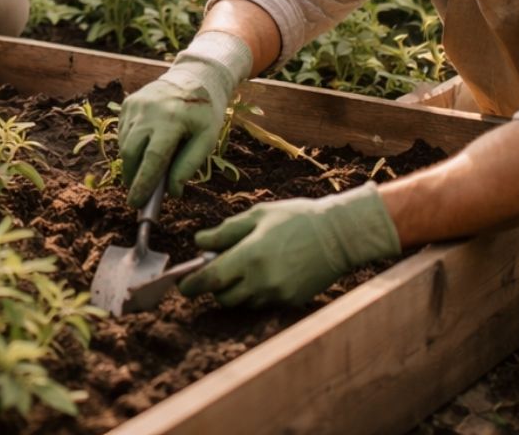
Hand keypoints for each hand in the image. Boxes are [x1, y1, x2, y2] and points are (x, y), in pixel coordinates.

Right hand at [118, 31, 251, 206]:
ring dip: (132, 163)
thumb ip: (188, 166)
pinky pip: (124, 132)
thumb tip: (171, 192)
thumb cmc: (204, 112)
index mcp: (171, 120)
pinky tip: (144, 149)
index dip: (143, 183)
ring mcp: (135, 105)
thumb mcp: (207, 139)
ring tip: (144, 173)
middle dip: (133, 177)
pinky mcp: (128, 103)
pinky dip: (130, 146)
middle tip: (139, 196)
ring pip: (125, 144)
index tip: (136, 204)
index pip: (153, 158)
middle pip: (132, 153)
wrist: (194, 77)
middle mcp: (148, 111)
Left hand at [180, 182, 400, 306]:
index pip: (212, 279)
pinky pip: (262, 302)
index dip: (192, 284)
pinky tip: (263, 270)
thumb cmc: (295, 218)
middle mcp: (263, 281)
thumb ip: (226, 232)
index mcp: (251, 257)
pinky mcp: (290, 301)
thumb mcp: (257, 216)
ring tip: (243, 263)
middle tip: (217, 265)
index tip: (181, 285)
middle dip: (213, 286)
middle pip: (224, 296)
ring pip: (243, 301)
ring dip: (234, 289)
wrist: (338, 235)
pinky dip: (254, 291)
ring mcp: (278, 294)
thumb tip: (199, 244)